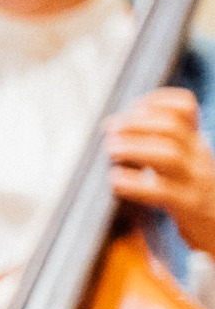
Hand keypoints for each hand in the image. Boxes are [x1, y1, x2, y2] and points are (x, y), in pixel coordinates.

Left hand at [109, 88, 214, 252]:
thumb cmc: (195, 199)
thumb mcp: (184, 166)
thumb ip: (160, 148)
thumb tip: (117, 131)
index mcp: (196, 144)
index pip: (185, 108)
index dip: (157, 100)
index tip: (131, 107)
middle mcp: (199, 157)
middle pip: (172, 128)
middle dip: (136, 123)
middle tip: (110, 129)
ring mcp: (196, 182)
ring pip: (169, 155)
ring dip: (134, 148)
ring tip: (111, 150)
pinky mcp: (189, 207)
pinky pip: (162, 192)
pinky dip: (134, 184)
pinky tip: (116, 181)